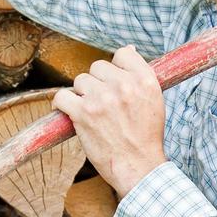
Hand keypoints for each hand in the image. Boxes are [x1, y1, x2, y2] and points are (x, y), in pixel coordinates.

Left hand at [52, 45, 167, 198]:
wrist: (139, 167)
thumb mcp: (155, 100)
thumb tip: (128, 49)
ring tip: (93, 113)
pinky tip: (69, 111)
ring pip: (80, 81)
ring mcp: (102, 98)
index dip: (116, 68)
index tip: (115, 82)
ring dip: (82, 95)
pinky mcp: (83, 113)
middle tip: (104, 104)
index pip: (123, 54)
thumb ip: (141, 76)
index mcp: (144, 80)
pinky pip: (62, 96)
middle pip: (97, 67)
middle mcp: (123, 85)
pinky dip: (62, 104)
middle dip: (98, 84)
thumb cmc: (146, 137)